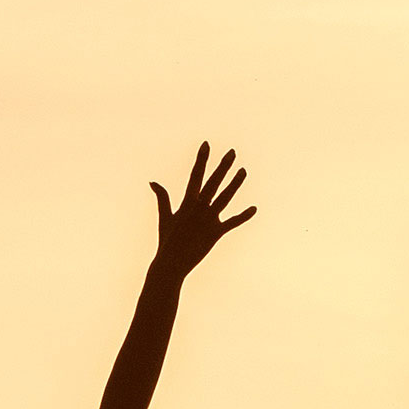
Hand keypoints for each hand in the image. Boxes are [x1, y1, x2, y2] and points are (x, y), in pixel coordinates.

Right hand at [147, 142, 255, 282]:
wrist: (171, 264)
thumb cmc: (167, 240)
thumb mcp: (165, 217)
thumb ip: (162, 198)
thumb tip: (153, 182)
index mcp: (186, 202)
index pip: (195, 176)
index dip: (201, 159)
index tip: (206, 144)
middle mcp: (199, 208)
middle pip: (213, 183)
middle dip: (223, 166)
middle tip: (232, 151)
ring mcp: (208, 220)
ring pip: (225, 198)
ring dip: (235, 184)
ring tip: (244, 170)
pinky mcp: (216, 233)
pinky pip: (232, 223)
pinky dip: (243, 216)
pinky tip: (254, 208)